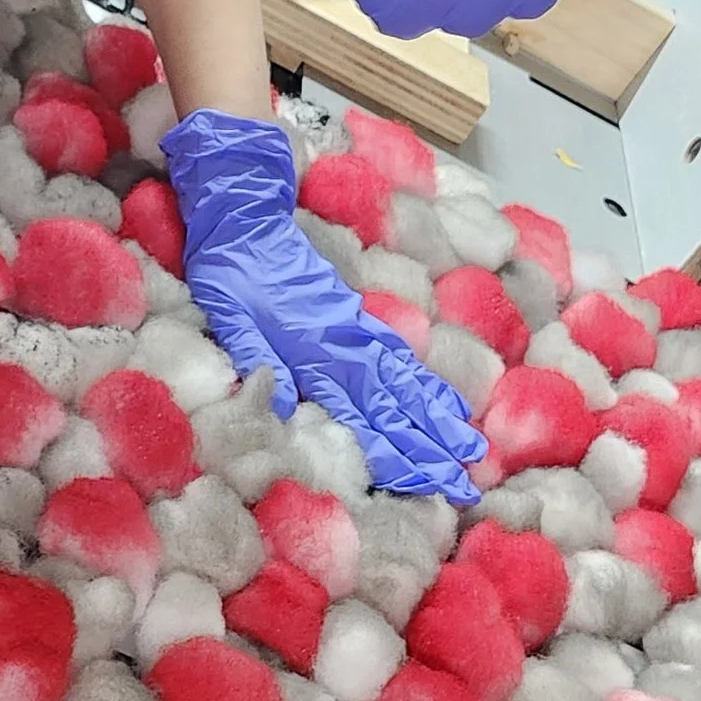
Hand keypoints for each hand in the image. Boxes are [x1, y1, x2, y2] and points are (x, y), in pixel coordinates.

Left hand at [161, 111, 485, 504]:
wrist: (246, 219)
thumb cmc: (230, 272)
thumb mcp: (228, 316)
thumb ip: (257, 357)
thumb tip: (284, 402)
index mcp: (312, 352)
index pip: (365, 416)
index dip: (398, 452)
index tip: (431, 482)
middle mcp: (345, 345)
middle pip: (398, 406)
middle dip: (433, 446)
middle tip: (468, 481)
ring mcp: (356, 330)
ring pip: (407, 382)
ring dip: (441, 417)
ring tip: (473, 446)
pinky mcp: (356, 317)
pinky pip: (399, 356)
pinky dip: (426, 381)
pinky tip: (445, 401)